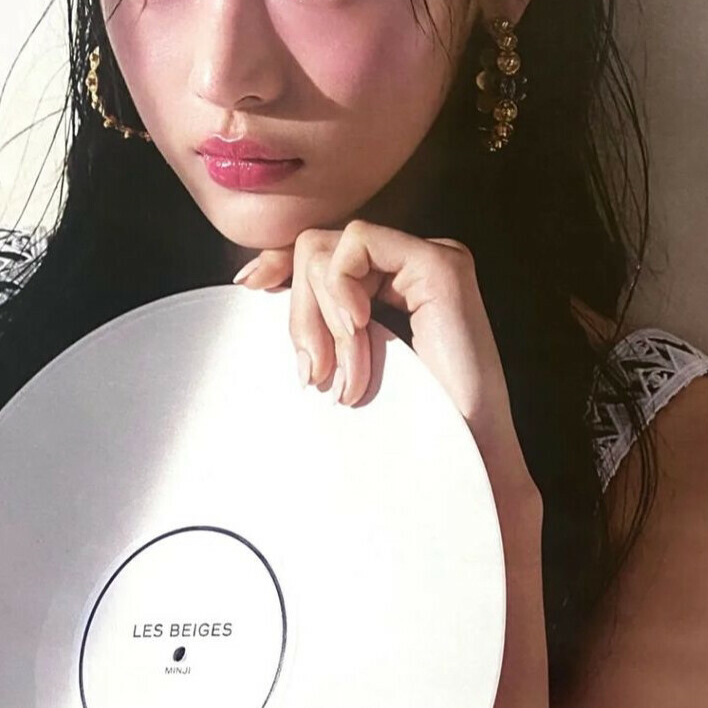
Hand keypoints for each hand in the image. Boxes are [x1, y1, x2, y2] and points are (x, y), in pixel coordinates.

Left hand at [233, 219, 540, 512]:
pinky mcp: (439, 264)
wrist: (458, 463)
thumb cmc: (405, 429)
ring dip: (322, 317)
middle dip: (300, 313)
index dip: (280, 262)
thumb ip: (318, 324)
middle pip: (316, 250)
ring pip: (327, 248)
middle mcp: (412, 267)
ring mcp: (430, 260)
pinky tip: (358, 328)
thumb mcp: (343, 366)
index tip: (249, 285)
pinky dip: (341, 287)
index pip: (323, 253)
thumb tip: (258, 281)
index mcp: (395, 286)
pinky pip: (357, 244)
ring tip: (346, 375)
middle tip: (314, 375)